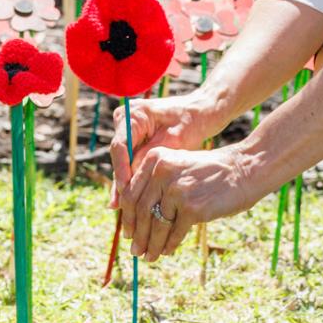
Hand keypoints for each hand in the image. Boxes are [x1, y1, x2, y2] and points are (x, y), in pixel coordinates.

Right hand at [108, 91, 223, 201]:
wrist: (203, 112)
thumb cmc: (192, 121)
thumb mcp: (173, 141)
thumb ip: (149, 159)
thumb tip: (129, 182)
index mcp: (133, 114)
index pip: (120, 146)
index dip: (120, 171)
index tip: (125, 191)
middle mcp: (126, 120)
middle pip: (119, 156)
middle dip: (122, 182)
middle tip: (121, 208)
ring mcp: (129, 130)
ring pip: (124, 162)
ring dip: (127, 184)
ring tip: (125, 210)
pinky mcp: (136, 140)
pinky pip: (132, 162)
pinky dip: (135, 178)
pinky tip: (134, 202)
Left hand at [119, 144, 265, 260]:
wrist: (245, 170)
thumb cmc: (211, 172)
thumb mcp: (178, 167)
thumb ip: (157, 184)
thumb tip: (135, 219)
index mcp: (155, 159)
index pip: (131, 193)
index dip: (127, 217)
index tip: (128, 233)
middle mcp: (162, 171)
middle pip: (140, 211)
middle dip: (138, 236)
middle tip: (135, 251)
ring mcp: (177, 190)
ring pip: (156, 225)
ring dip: (151, 245)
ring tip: (149, 256)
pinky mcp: (192, 208)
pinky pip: (174, 233)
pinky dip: (169, 245)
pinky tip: (167, 251)